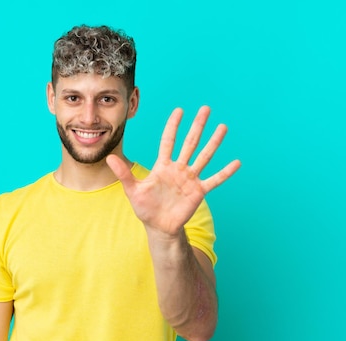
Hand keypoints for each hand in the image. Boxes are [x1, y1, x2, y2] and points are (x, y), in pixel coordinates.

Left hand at [106, 106, 240, 236]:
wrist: (159, 227)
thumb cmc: (145, 208)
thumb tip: (109, 158)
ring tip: (223, 127)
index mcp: (163, 166)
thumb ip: (124, 174)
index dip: (173, 126)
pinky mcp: (198, 192)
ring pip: (204, 156)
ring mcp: (190, 179)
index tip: (179, 110)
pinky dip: (225, 172)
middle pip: (190, 143)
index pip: (169, 141)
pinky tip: (236, 162)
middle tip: (206, 109)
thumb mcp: (132, 190)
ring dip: (213, 142)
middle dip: (197, 126)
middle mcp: (178, 169)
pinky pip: (214, 180)